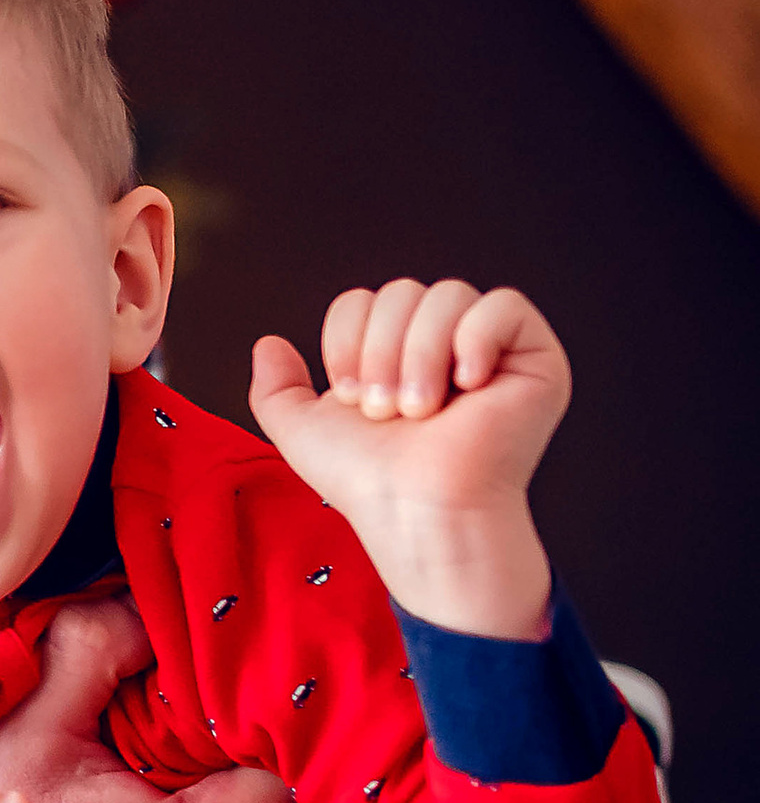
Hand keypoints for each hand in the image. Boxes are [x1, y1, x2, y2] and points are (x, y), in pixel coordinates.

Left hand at [249, 278, 565, 638]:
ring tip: (421, 408)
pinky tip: (468, 385)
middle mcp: (442, 348)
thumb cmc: (370, 482)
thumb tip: (269, 343)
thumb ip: (276, 389)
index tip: (352, 397)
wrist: (415, 512)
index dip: (346, 340)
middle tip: (388, 410)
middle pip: (402, 291)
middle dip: (382, 351)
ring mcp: (492, 352)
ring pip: (447, 295)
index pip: (363, 300)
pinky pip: (505, 305)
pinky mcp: (534, 360)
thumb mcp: (304, 432)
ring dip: (420, 355)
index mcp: (395, 356)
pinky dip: (476, 339)